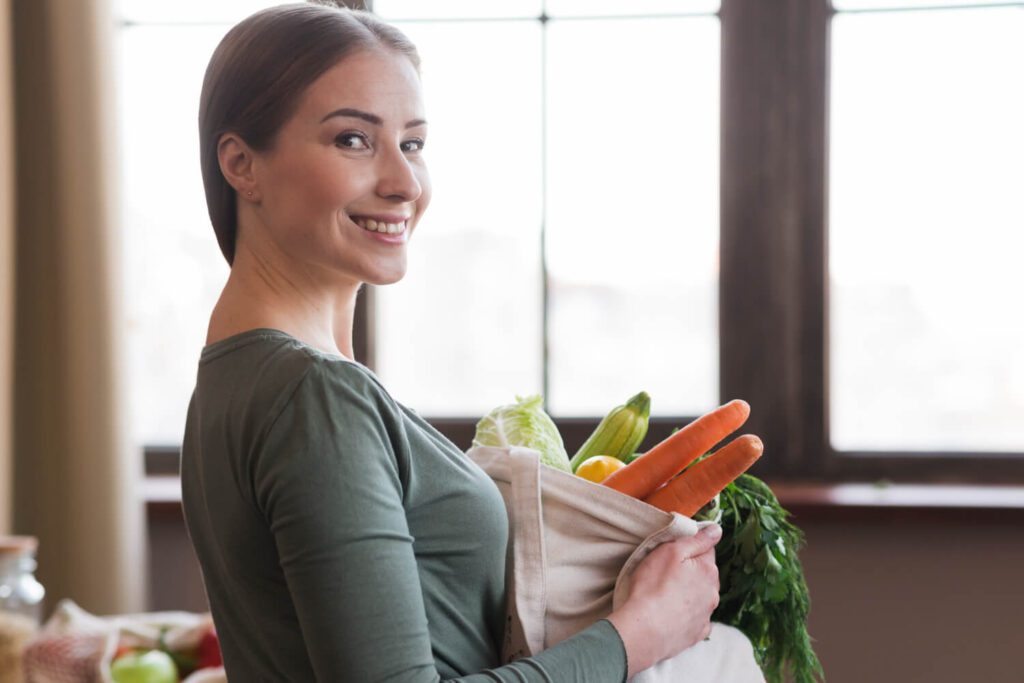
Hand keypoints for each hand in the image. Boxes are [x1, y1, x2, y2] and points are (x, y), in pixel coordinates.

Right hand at [606, 524, 721, 677]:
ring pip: (700, 596)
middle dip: (690, 571)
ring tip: (664, 596)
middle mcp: (713, 593)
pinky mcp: (696, 634)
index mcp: (708, 571)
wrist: (643, 630)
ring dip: (688, 593)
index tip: (673, 552)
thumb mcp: (670, 552)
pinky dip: (686, 615)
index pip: (706, 549)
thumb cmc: (652, 587)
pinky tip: (670, 614)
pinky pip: (695, 618)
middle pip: (704, 574)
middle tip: (664, 573)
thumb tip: (717, 530)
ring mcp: (706, 615)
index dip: (689, 548)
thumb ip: (696, 540)